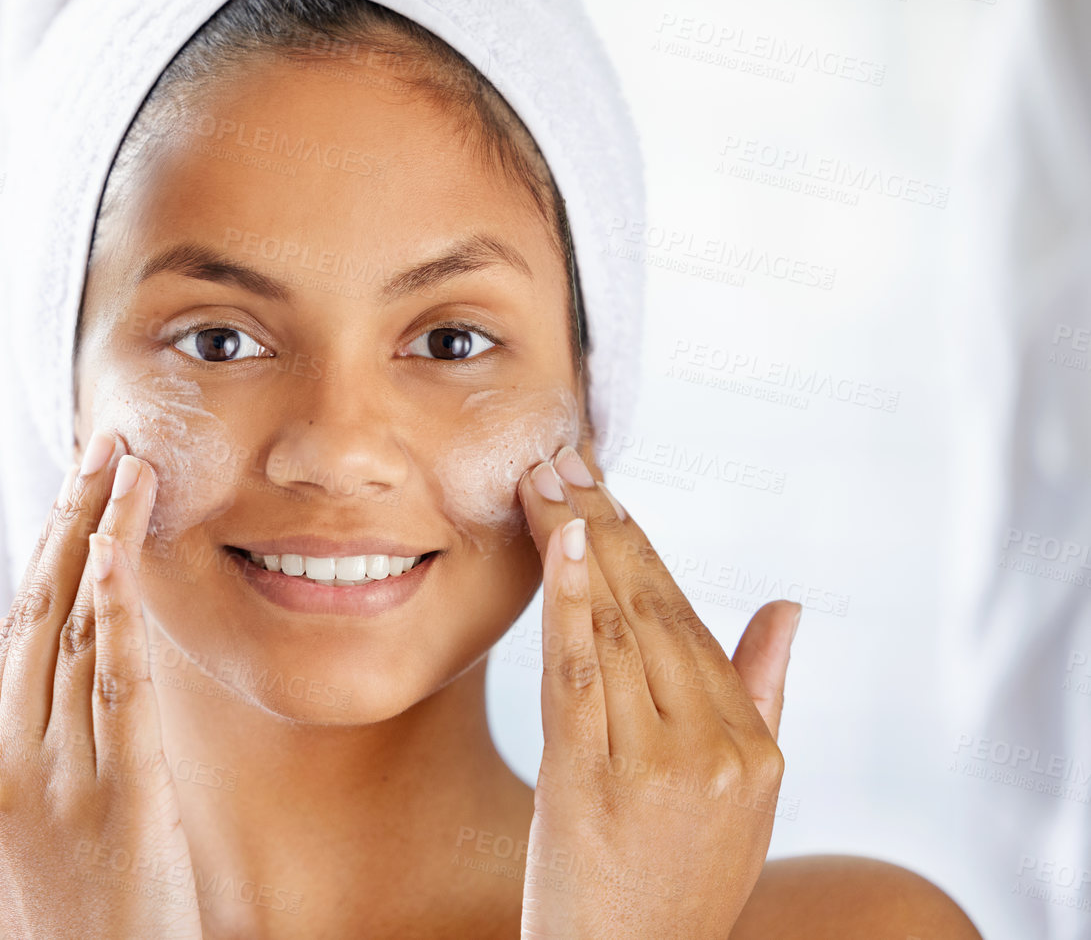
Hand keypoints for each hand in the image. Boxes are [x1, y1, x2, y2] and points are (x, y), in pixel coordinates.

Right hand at [0, 431, 203, 939]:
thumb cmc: (81, 914)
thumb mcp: (38, 824)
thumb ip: (38, 741)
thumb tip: (38, 652)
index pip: (11, 632)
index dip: (46, 551)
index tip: (73, 492)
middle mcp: (1, 757)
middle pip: (33, 609)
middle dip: (66, 516)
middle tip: (97, 443)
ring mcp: (51, 772)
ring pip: (71, 624)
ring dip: (99, 532)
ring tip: (125, 462)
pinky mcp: (115, 788)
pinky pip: (115, 672)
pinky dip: (118, 597)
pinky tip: (126, 539)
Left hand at [515, 445, 800, 939]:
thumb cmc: (677, 879)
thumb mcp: (746, 797)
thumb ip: (761, 692)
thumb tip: (788, 607)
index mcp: (752, 746)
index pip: (689, 621)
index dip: (643, 546)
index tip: (605, 487)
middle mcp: (714, 749)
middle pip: (653, 611)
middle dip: (607, 525)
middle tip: (565, 459)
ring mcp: (654, 765)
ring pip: (616, 630)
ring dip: (579, 545)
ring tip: (548, 483)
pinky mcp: (590, 782)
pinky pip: (579, 675)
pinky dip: (571, 604)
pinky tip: (563, 546)